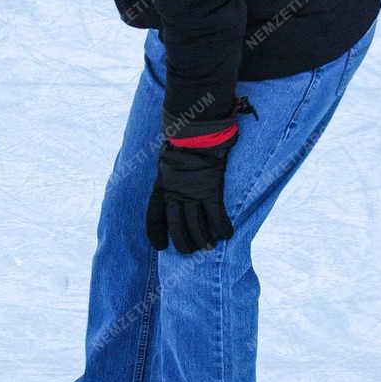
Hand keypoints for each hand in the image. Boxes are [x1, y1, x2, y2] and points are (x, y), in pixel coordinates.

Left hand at [146, 108, 243, 254]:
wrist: (195, 131)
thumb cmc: (183, 142)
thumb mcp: (167, 161)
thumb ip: (170, 176)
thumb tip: (176, 185)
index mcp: (161, 187)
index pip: (154, 217)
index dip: (156, 234)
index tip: (160, 247)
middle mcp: (174, 194)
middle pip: (176, 227)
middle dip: (183, 243)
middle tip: (191, 250)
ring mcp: (192, 194)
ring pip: (196, 226)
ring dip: (204, 240)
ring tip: (209, 247)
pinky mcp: (210, 190)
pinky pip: (216, 216)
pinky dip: (222, 228)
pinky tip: (226, 234)